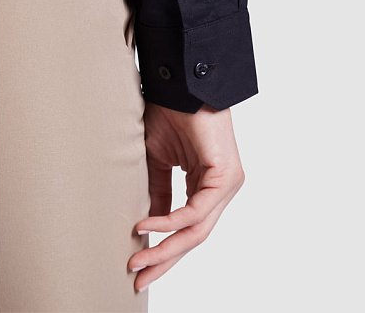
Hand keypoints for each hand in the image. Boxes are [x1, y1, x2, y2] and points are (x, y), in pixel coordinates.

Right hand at [128, 101, 245, 291]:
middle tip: (139, 277)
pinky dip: (170, 221)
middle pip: (193, 236)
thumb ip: (157, 194)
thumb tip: (148, 227)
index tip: (138, 265)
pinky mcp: (226, 176)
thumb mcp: (157, 163)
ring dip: (165, 247)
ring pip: (197, 229)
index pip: (186, 228)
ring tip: (138, 259)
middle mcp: (219, 189)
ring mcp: (226, 184)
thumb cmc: (171, 116)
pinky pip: (197, 210)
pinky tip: (146, 226)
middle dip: (165, 259)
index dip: (163, 249)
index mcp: (204, 186)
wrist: (181, 87)